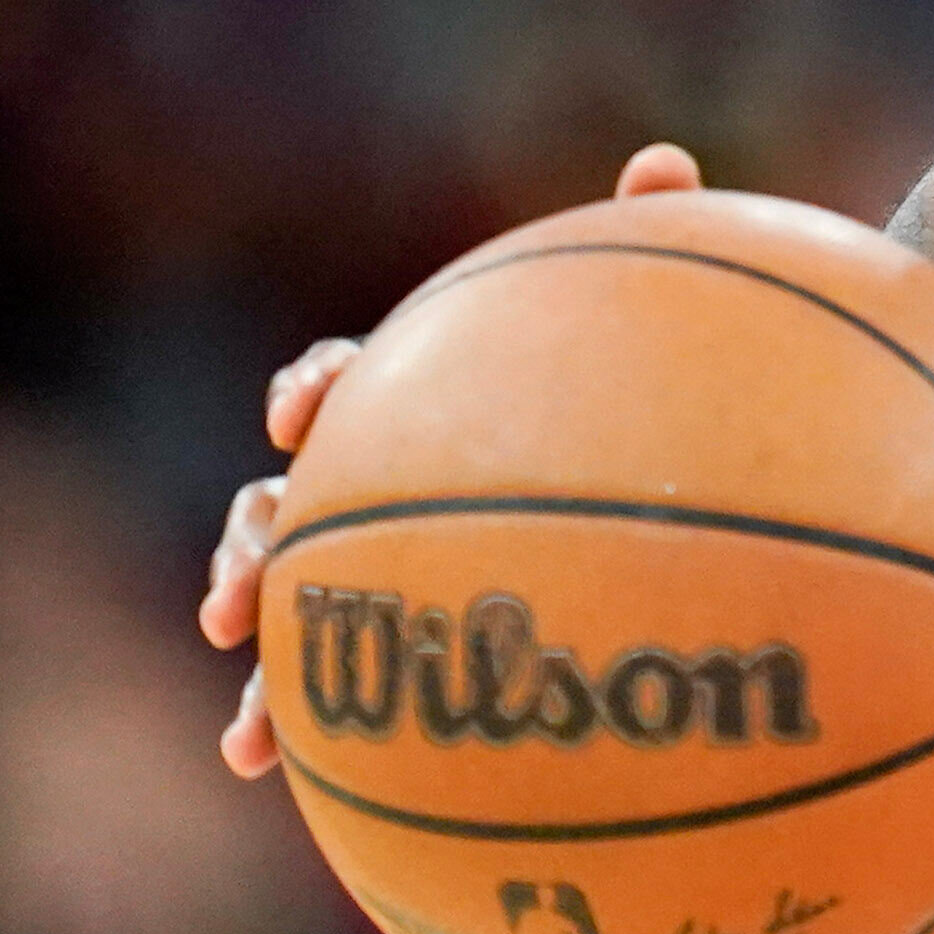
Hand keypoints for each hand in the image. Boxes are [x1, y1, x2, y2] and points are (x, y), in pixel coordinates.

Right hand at [201, 143, 703, 776]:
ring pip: (289, 604)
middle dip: (250, 547)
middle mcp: (386, 481)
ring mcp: (384, 570)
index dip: (317, 389)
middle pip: (285, 503)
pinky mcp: (400, 648)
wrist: (692, 500)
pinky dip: (284, 723)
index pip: (350, 381)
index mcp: (429, 402)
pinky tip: (268, 771)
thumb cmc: (668, 401)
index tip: (307, 411)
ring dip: (256, 659)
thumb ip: (655, 245)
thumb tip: (664, 163)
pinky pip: (330, 689)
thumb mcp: (671, 328)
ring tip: (248, 723)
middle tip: (242, 594)